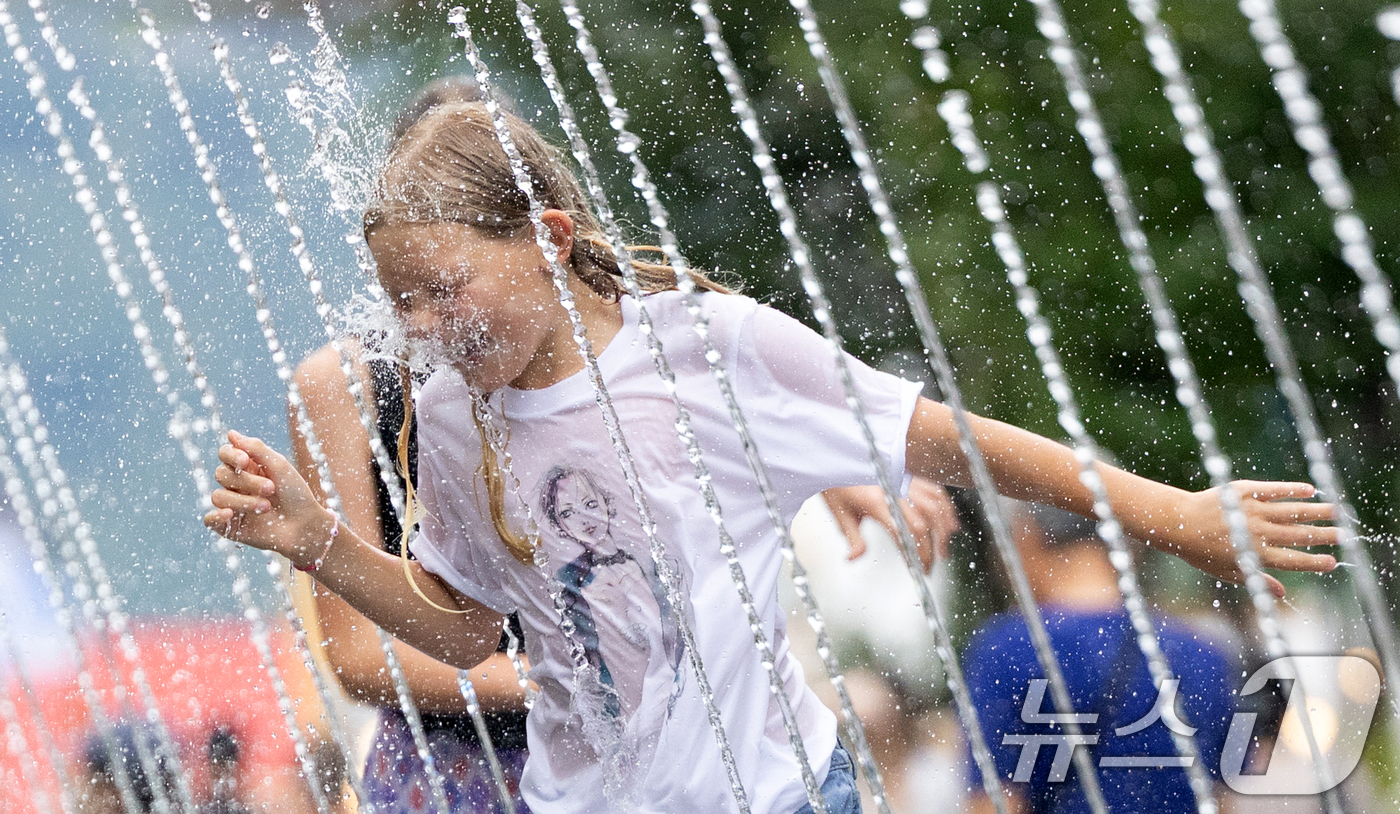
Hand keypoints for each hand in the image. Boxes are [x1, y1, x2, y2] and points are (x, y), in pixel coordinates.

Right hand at [203, 430, 334, 567]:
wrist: (306, 526)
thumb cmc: (296, 494)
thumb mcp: (279, 466)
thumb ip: (256, 448)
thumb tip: (231, 433)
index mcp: (247, 467)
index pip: (225, 454)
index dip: (231, 455)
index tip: (246, 462)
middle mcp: (236, 485)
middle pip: (221, 474)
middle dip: (247, 482)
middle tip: (271, 489)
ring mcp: (232, 505)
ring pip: (218, 496)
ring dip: (243, 501)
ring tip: (267, 507)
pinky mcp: (230, 526)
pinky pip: (209, 519)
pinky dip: (216, 516)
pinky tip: (230, 514)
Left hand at [823, 477, 959, 570]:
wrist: (838, 455)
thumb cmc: (839, 485)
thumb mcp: (839, 513)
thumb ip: (852, 538)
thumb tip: (853, 559)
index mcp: (876, 502)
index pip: (903, 533)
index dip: (915, 553)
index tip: (918, 569)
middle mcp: (894, 490)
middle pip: (923, 523)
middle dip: (930, 549)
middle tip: (929, 567)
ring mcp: (905, 481)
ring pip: (935, 507)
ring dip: (943, 531)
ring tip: (943, 551)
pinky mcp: (910, 475)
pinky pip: (935, 492)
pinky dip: (946, 509)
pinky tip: (950, 525)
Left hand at [1153, 481, 1337, 597]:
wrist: (1176, 522)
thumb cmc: (1200, 550)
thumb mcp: (1226, 572)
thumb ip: (1257, 581)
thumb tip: (1284, 594)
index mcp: (1255, 556)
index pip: (1293, 560)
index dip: (1315, 562)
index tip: (1333, 562)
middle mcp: (1257, 533)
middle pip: (1299, 536)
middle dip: (1325, 536)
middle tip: (1345, 536)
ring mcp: (1252, 511)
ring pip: (1293, 512)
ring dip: (1317, 512)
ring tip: (1337, 511)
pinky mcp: (1244, 492)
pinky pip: (1274, 490)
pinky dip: (1293, 489)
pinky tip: (1310, 489)